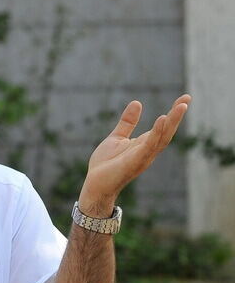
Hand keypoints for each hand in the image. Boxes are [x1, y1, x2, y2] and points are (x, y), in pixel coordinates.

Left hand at [80, 94, 190, 214]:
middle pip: (167, 131)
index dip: (174, 112)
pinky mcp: (134, 162)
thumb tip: (137, 102)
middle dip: (177, 115)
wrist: (94, 186)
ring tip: (181, 106)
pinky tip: (161, 120)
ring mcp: (142, 157)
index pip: (163, 126)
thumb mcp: (117, 138)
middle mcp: (148, 150)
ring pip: (162, 138)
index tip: (185, 97)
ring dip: (172, 122)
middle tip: (187, 98)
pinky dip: (156, 134)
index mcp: (145, 144)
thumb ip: (128, 122)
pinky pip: (148, 147)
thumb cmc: (106, 165)